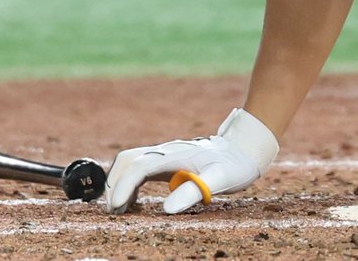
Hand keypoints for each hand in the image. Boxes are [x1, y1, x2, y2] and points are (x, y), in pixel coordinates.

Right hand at [104, 108, 278, 213]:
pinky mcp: (168, 161)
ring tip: (118, 210)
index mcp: (175, 154)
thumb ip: (195, 191)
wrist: (244, 147)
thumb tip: (166, 209)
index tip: (117, 207)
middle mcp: (166, 151)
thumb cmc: (234, 163)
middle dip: (115, 184)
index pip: (140, 167)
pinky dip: (129, 183)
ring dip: (119, 182)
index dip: (124, 186)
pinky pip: (140, 168)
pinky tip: (131, 202)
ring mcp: (166, 155)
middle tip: (113, 211)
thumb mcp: (220, 179)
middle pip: (128, 160)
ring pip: (131, 162)